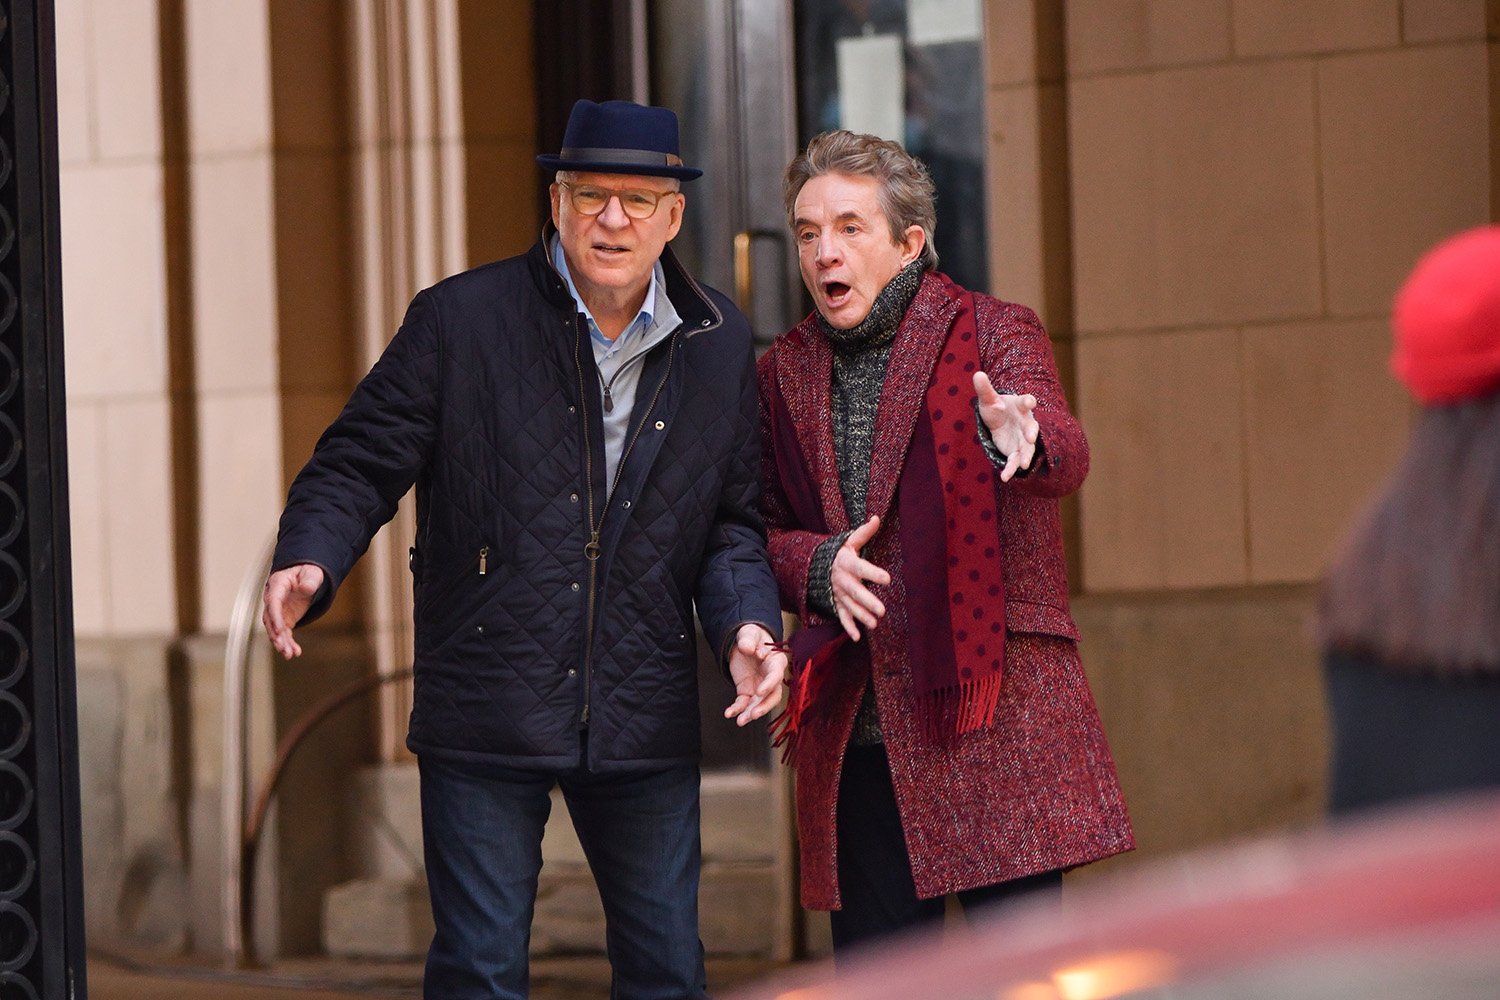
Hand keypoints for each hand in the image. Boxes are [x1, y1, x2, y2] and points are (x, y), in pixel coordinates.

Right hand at [261, 563, 324, 659]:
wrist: (307, 577)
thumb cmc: (308, 572)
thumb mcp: (312, 573)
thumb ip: (309, 580)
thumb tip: (306, 589)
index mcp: (278, 584)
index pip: (273, 602)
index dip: (276, 617)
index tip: (280, 631)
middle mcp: (273, 598)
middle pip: (271, 619)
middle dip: (276, 635)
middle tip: (282, 647)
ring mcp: (277, 610)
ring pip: (275, 629)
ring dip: (282, 643)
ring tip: (289, 655)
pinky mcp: (284, 619)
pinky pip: (284, 633)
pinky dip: (288, 643)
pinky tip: (295, 652)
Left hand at [724, 624, 786, 726]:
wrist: (744, 643)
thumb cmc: (751, 637)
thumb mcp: (749, 633)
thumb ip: (748, 640)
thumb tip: (748, 648)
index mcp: (775, 661)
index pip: (776, 675)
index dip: (769, 684)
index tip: (759, 691)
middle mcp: (770, 677)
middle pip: (772, 695)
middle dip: (763, 707)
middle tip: (753, 714)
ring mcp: (760, 687)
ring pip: (759, 704)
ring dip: (750, 714)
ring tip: (740, 721)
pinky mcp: (748, 691)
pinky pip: (744, 703)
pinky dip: (737, 709)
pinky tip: (729, 713)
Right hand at [830, 516, 890, 641]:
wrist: (814, 567)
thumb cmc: (839, 554)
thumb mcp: (849, 542)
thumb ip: (864, 532)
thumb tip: (876, 517)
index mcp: (847, 563)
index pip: (861, 568)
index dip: (873, 573)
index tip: (887, 579)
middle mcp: (842, 580)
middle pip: (855, 592)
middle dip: (868, 601)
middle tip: (882, 611)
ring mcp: (838, 594)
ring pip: (850, 606)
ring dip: (861, 616)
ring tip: (874, 624)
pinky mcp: (836, 604)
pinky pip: (841, 617)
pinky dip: (848, 627)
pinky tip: (858, 637)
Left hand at [974, 371, 1038, 481]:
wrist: (999, 422)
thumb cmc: (997, 408)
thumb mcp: (988, 399)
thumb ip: (985, 389)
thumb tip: (977, 374)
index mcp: (1020, 406)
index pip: (1026, 402)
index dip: (1028, 401)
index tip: (1030, 401)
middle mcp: (1025, 422)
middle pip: (1032, 427)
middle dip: (1031, 432)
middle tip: (1030, 437)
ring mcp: (1023, 438)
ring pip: (1027, 447)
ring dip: (1026, 456)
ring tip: (1023, 464)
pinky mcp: (1016, 450)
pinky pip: (1015, 460)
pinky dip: (1011, 469)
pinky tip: (1005, 478)